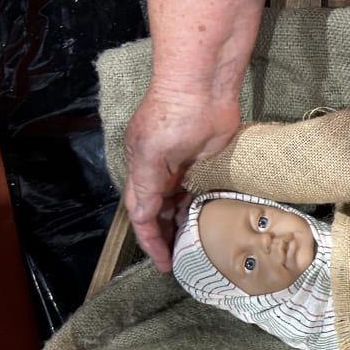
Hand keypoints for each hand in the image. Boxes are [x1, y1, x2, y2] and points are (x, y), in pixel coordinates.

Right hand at [124, 87, 240, 270]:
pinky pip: (201, 191)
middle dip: (167, 236)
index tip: (162, 262)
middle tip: (182, 260)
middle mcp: (160, 172)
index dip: (151, 240)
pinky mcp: (206, 163)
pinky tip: (209, 222)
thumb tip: (143, 216)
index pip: (141, 214)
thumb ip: (147, 187)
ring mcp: (183, 167)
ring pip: (180, 204)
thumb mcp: (151, 152)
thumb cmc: (172, 114)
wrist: (204, 88)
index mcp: (141, 170)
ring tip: (196, 248)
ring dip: (184, 224)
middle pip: (160, 213)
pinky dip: (201, 207)